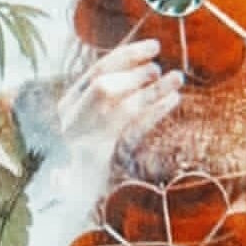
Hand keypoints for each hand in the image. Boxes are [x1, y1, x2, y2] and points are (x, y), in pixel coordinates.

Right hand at [57, 39, 183, 163]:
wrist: (76, 199)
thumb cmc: (90, 159)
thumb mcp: (94, 121)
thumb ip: (112, 95)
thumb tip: (147, 65)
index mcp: (67, 107)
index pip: (97, 71)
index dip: (128, 55)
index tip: (154, 46)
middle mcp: (72, 122)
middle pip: (104, 87)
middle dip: (136, 74)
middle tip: (158, 69)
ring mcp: (85, 142)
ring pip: (123, 107)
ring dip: (153, 90)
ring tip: (177, 78)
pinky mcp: (103, 161)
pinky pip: (133, 130)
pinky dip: (155, 112)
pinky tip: (172, 99)